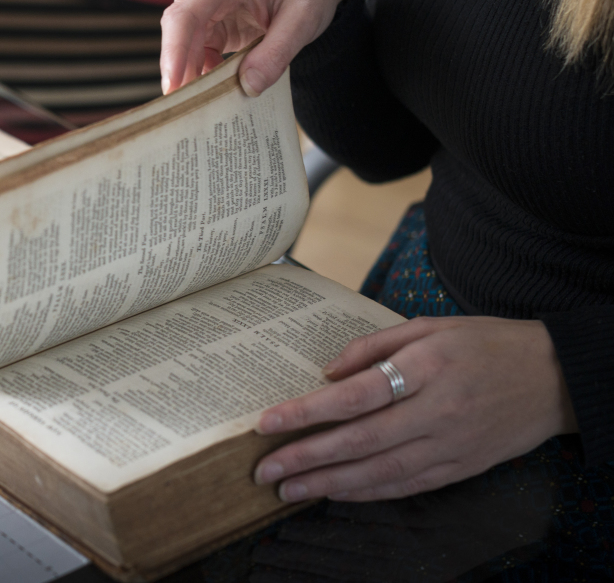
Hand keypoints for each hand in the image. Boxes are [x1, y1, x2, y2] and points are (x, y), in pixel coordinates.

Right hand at [159, 0, 347, 95]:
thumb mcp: (302, 20)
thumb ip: (276, 53)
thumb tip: (248, 87)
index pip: (186, 14)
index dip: (174, 49)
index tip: (173, 84)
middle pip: (177, 33)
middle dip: (179, 71)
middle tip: (187, 112)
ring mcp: (203, 7)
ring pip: (183, 47)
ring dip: (191, 76)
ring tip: (205, 107)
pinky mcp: (208, 24)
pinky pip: (196, 54)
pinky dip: (203, 74)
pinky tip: (217, 90)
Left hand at [253, 316, 577, 501]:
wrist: (554, 377)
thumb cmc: (485, 343)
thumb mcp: (429, 325)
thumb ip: (373, 345)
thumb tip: (326, 373)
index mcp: (427, 366)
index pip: (356, 395)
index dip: (308, 412)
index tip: (268, 422)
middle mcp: (438, 410)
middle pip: (361, 440)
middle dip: (307, 457)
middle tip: (264, 468)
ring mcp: (452, 444)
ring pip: (381, 472)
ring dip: (328, 484)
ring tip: (288, 489)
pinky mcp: (463, 467)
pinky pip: (407, 486)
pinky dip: (367, 493)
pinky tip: (335, 493)